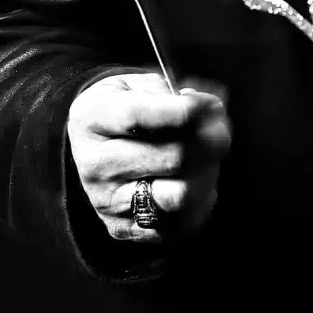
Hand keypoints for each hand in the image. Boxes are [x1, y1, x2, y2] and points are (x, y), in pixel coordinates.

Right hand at [66, 72, 232, 247]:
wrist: (97, 147)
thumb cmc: (127, 108)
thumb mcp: (138, 84)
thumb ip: (172, 91)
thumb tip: (209, 108)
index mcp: (92, 118)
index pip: (139, 116)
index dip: (186, 111)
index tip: (210, 106)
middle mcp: (94, 164)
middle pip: (173, 157)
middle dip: (211, 141)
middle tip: (221, 129)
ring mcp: (107, 201)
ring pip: (180, 195)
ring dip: (207, 173)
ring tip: (208, 158)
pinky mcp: (124, 228)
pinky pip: (181, 222)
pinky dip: (200, 199)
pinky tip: (195, 179)